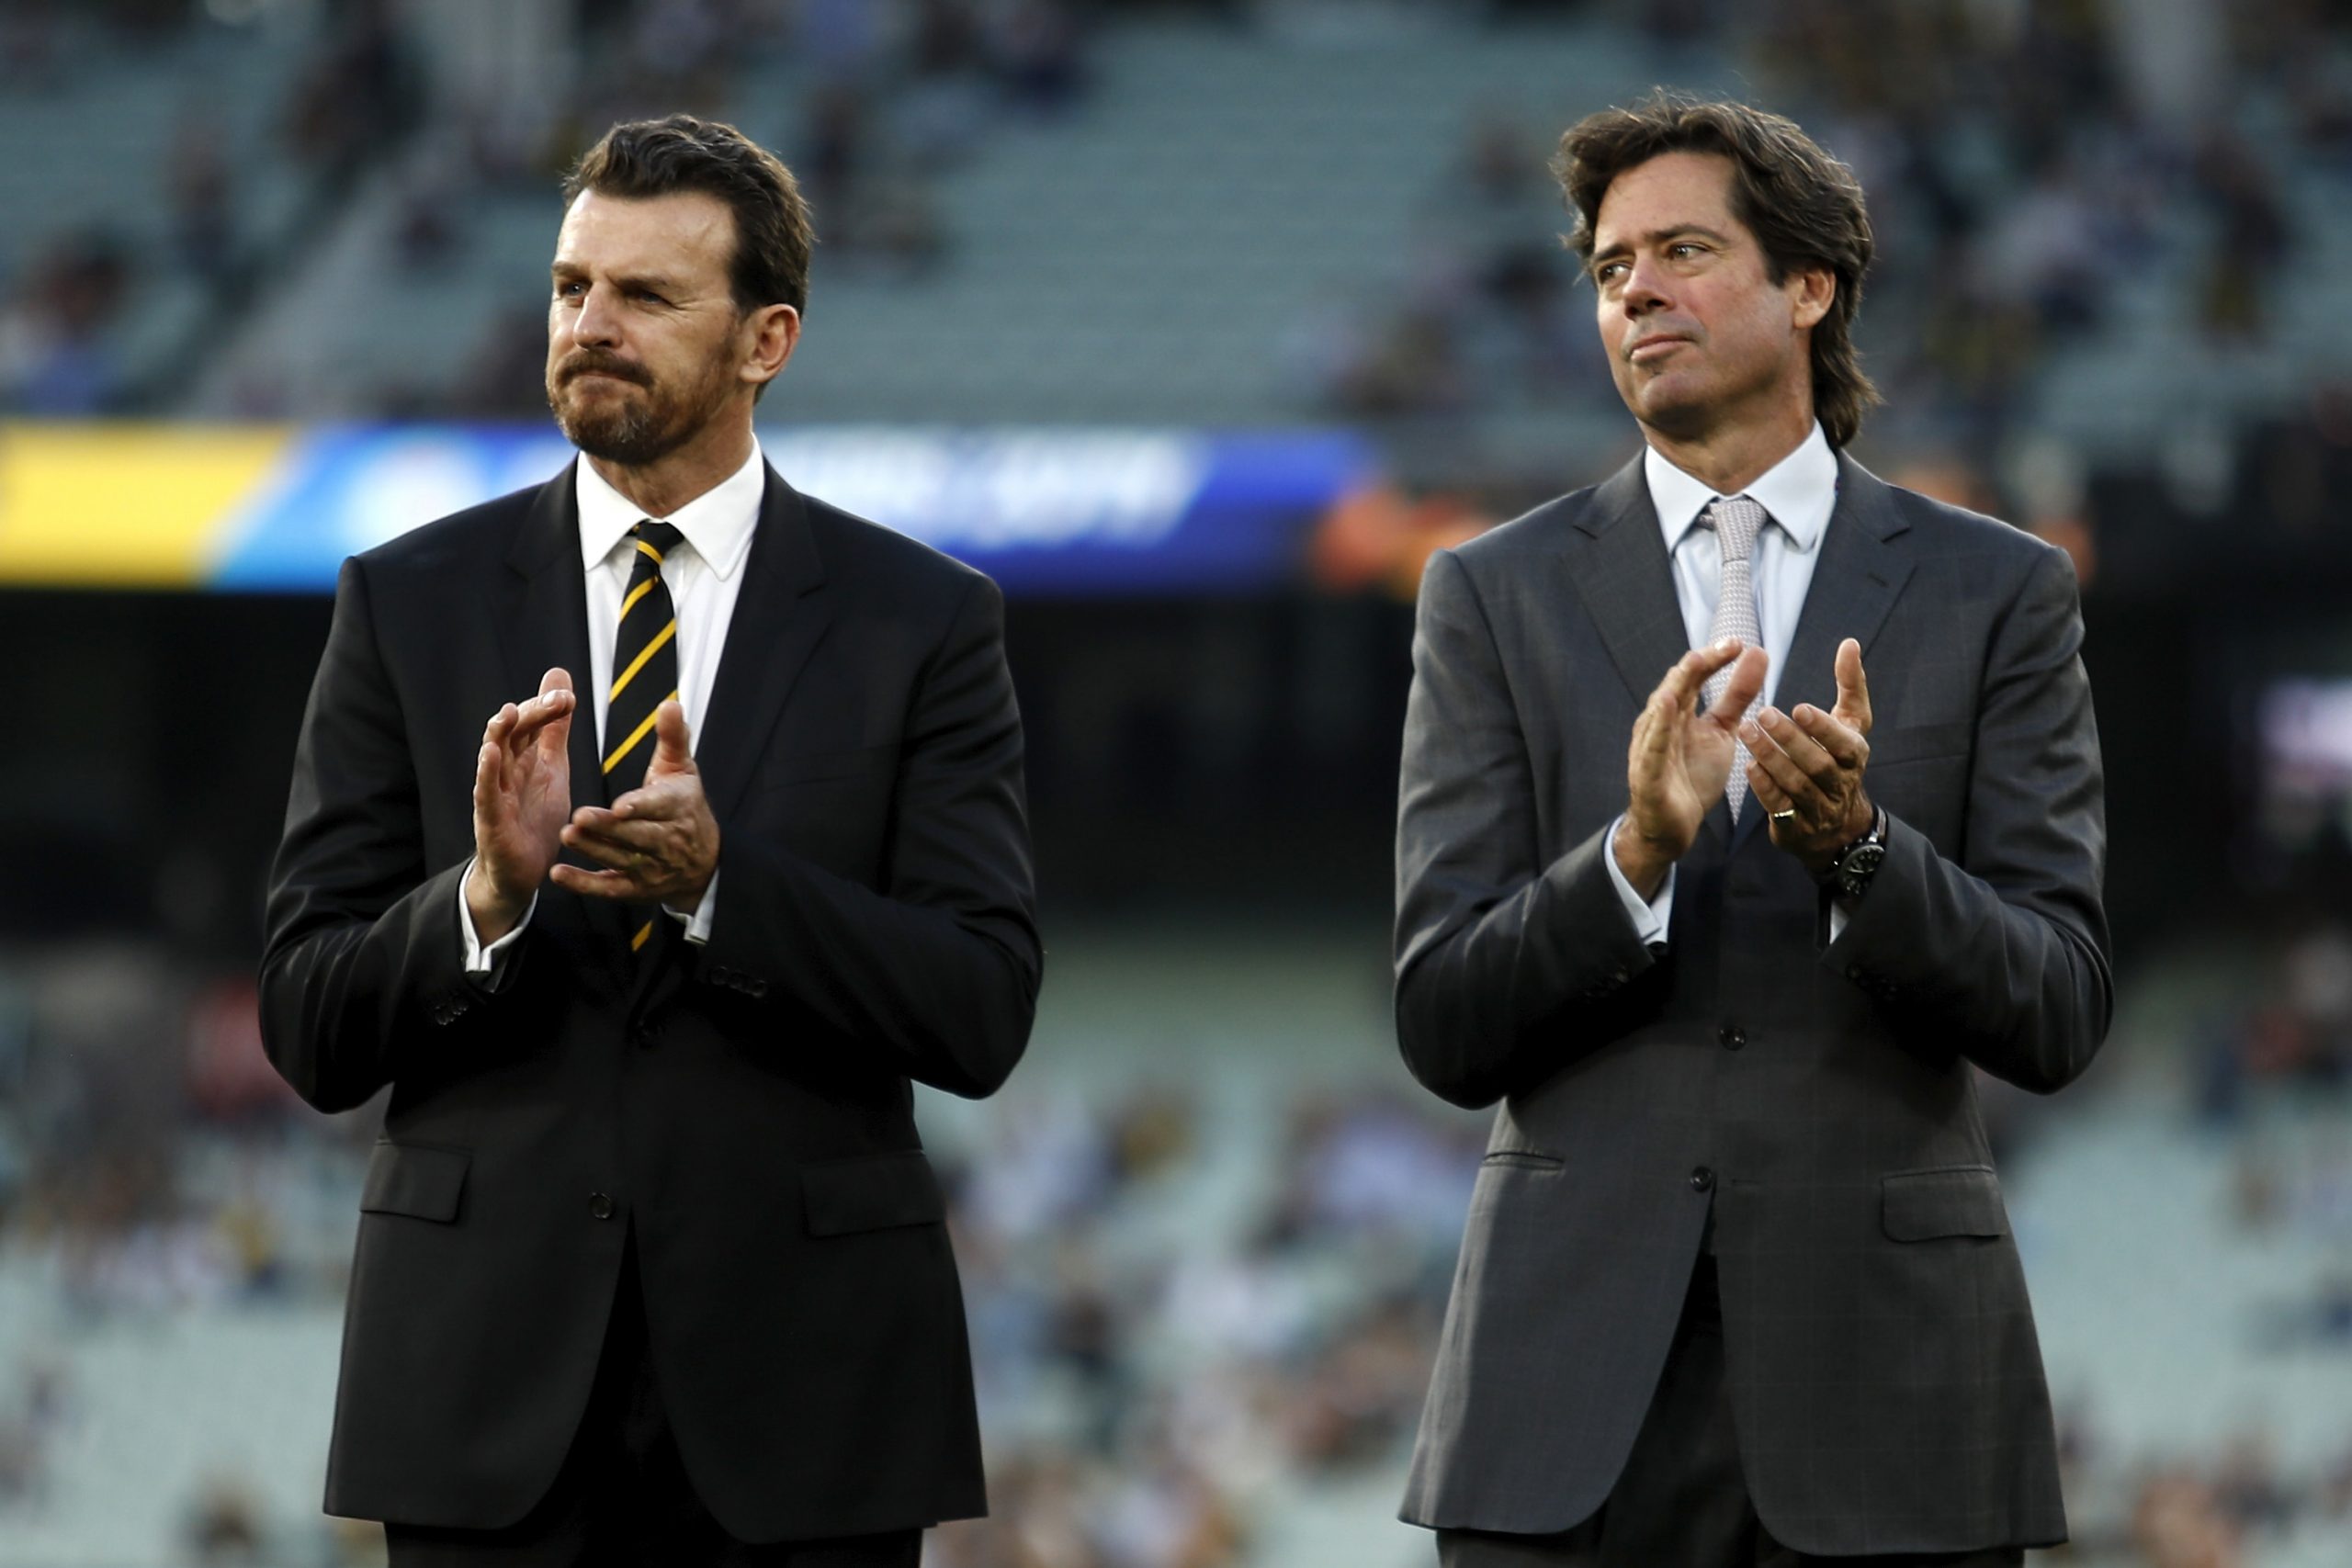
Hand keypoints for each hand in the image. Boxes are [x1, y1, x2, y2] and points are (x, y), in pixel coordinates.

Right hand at [466, 668, 575, 944]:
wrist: (521, 871)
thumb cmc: (534, 815)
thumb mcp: (553, 767)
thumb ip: (555, 729)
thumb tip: (559, 680)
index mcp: (522, 757)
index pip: (530, 723)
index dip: (546, 707)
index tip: (569, 697)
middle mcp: (504, 770)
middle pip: (512, 733)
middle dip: (532, 713)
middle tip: (558, 699)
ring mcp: (494, 793)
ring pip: (492, 757)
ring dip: (499, 734)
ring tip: (509, 712)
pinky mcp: (490, 820)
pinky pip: (485, 793)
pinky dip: (487, 773)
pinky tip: (490, 754)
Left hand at [551, 700, 719, 910]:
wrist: (704, 862)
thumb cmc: (685, 805)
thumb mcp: (683, 769)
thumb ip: (673, 737)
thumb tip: (669, 704)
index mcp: (679, 807)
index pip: (660, 806)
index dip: (640, 806)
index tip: (620, 805)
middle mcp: (668, 840)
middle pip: (637, 835)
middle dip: (608, 828)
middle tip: (578, 817)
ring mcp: (651, 867)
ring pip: (621, 859)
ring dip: (593, 850)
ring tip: (567, 835)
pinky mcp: (635, 888)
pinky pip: (608, 888)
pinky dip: (583, 884)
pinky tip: (559, 875)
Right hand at [1615, 637, 1768, 897]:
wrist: (1672, 826)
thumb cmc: (1692, 775)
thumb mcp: (1722, 731)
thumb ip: (1737, 694)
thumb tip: (1758, 652)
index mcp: (1678, 712)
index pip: (1694, 677)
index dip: (1715, 658)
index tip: (1742, 643)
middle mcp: (1660, 723)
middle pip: (1678, 686)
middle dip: (1701, 664)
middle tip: (1727, 646)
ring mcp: (1650, 747)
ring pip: (1662, 711)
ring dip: (1678, 685)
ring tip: (1696, 662)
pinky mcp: (1648, 774)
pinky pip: (1653, 748)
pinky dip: (1660, 726)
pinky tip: (1669, 705)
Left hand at [1743, 636, 1874, 875]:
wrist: (1836, 824)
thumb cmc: (1839, 759)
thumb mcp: (1850, 724)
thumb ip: (1850, 685)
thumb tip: (1849, 643)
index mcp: (1855, 756)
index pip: (1843, 743)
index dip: (1823, 728)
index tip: (1799, 707)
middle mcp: (1841, 784)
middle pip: (1816, 763)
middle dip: (1789, 739)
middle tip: (1762, 713)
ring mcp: (1820, 809)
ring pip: (1796, 785)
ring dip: (1770, 757)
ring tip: (1746, 731)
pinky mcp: (1797, 827)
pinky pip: (1780, 807)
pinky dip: (1764, 787)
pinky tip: (1748, 766)